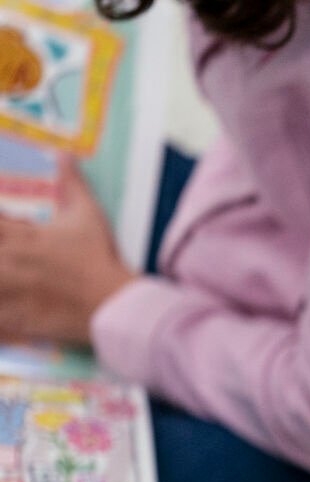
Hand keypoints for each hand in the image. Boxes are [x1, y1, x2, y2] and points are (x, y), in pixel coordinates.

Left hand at [0, 157, 134, 345]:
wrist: (116, 305)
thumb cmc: (101, 259)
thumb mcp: (89, 216)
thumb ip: (72, 184)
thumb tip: (64, 153)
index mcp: (21, 237)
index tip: (4, 228)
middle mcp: (9, 261)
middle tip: (3, 255)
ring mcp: (11, 292)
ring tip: (6, 278)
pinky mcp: (16, 319)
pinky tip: (6, 307)